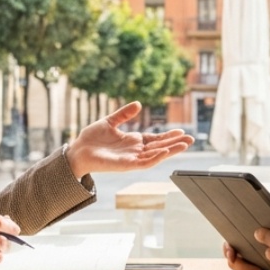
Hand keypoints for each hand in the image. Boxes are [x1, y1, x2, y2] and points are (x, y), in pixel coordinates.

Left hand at [65, 102, 194, 176]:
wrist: (78, 150)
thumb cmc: (91, 139)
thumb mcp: (110, 121)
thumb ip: (124, 114)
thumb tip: (138, 104)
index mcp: (133, 141)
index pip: (155, 139)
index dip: (168, 136)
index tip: (181, 131)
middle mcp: (135, 151)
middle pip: (160, 147)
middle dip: (175, 144)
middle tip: (191, 139)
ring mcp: (132, 159)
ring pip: (156, 155)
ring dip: (170, 151)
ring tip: (184, 145)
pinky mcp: (126, 165)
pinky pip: (144, 162)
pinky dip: (155, 157)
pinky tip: (164, 151)